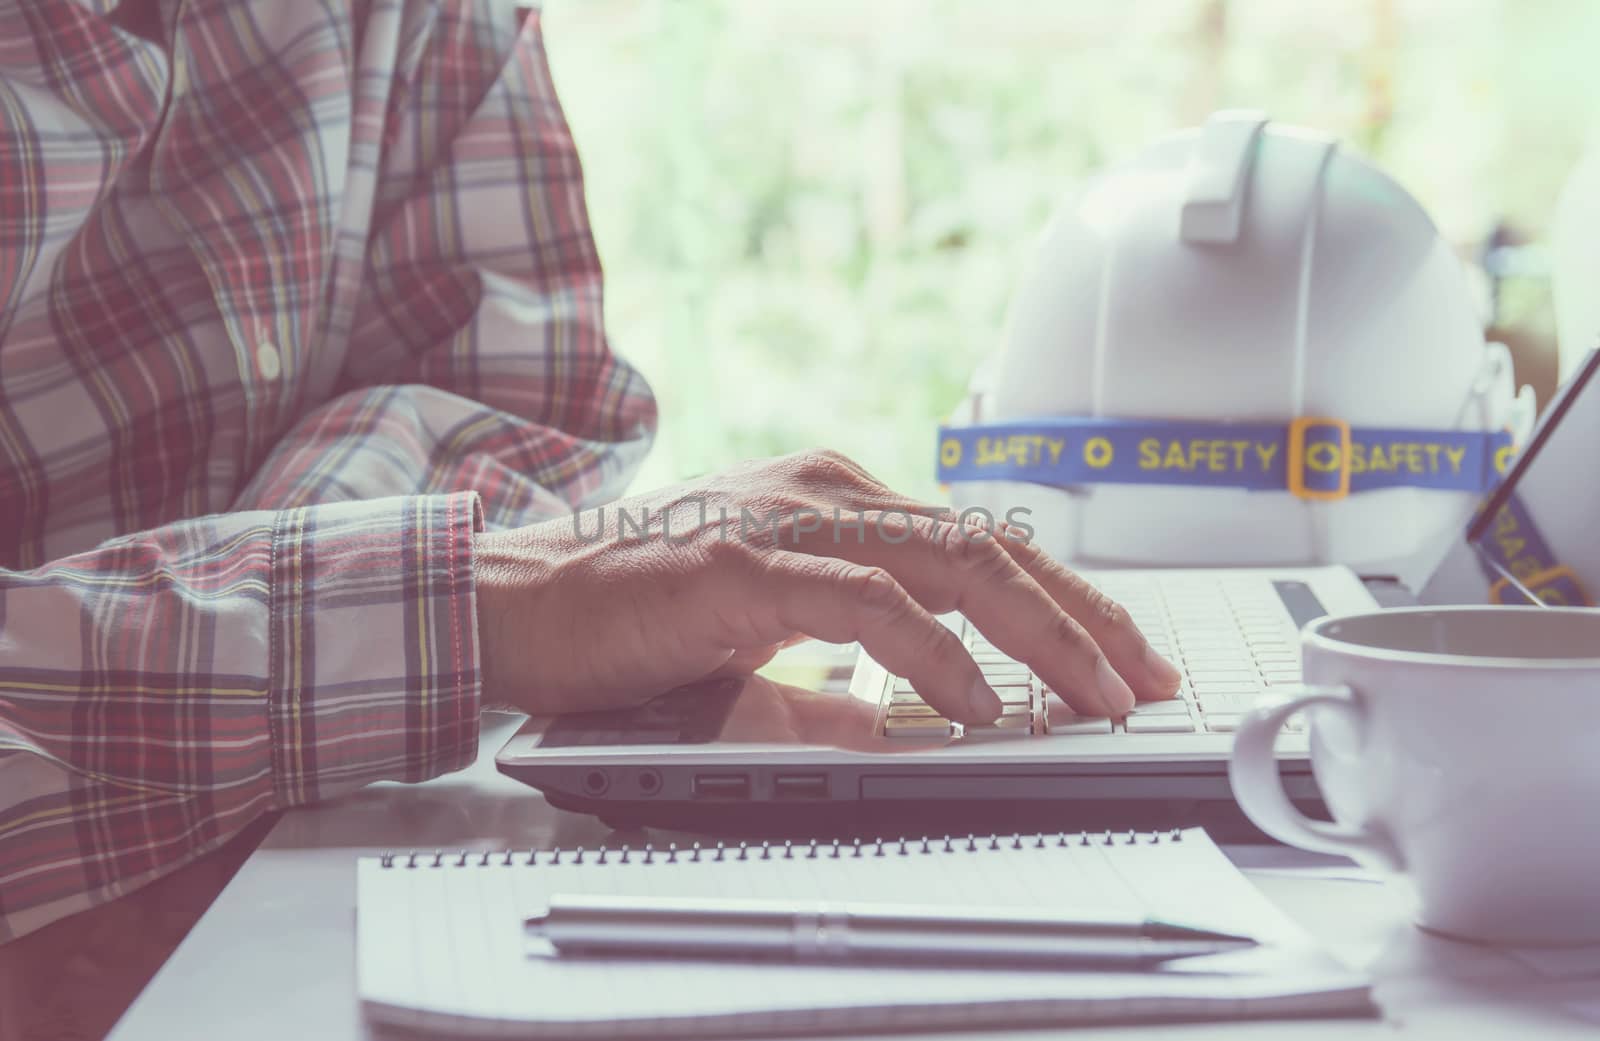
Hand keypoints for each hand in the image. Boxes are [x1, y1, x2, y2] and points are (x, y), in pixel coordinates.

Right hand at [473, 450, 1180, 722]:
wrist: (514, 600)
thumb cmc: (631, 622)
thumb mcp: (756, 652)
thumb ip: (826, 683)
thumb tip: (893, 725)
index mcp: (836, 504)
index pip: (981, 547)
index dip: (1064, 603)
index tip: (1123, 657)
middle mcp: (825, 492)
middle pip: (991, 548)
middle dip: (1083, 618)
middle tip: (1146, 678)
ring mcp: (786, 520)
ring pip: (952, 563)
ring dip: (1038, 636)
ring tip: (1096, 697)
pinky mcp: (744, 564)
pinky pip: (868, 603)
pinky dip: (934, 654)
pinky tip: (976, 705)